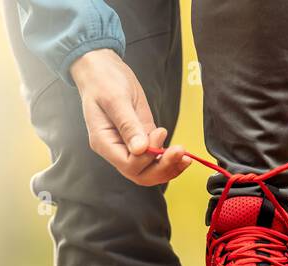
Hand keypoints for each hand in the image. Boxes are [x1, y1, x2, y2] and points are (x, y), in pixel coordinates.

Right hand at [70, 49, 189, 185]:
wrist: (101, 69)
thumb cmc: (103, 81)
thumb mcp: (116, 100)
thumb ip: (128, 125)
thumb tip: (140, 149)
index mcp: (104, 142)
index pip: (128, 165)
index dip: (146, 156)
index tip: (159, 134)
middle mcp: (116, 149)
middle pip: (139, 174)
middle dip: (161, 168)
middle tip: (180, 153)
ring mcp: (128, 145)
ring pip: (148, 169)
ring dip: (168, 167)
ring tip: (186, 157)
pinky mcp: (140, 136)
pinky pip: (154, 156)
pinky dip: (168, 158)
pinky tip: (182, 153)